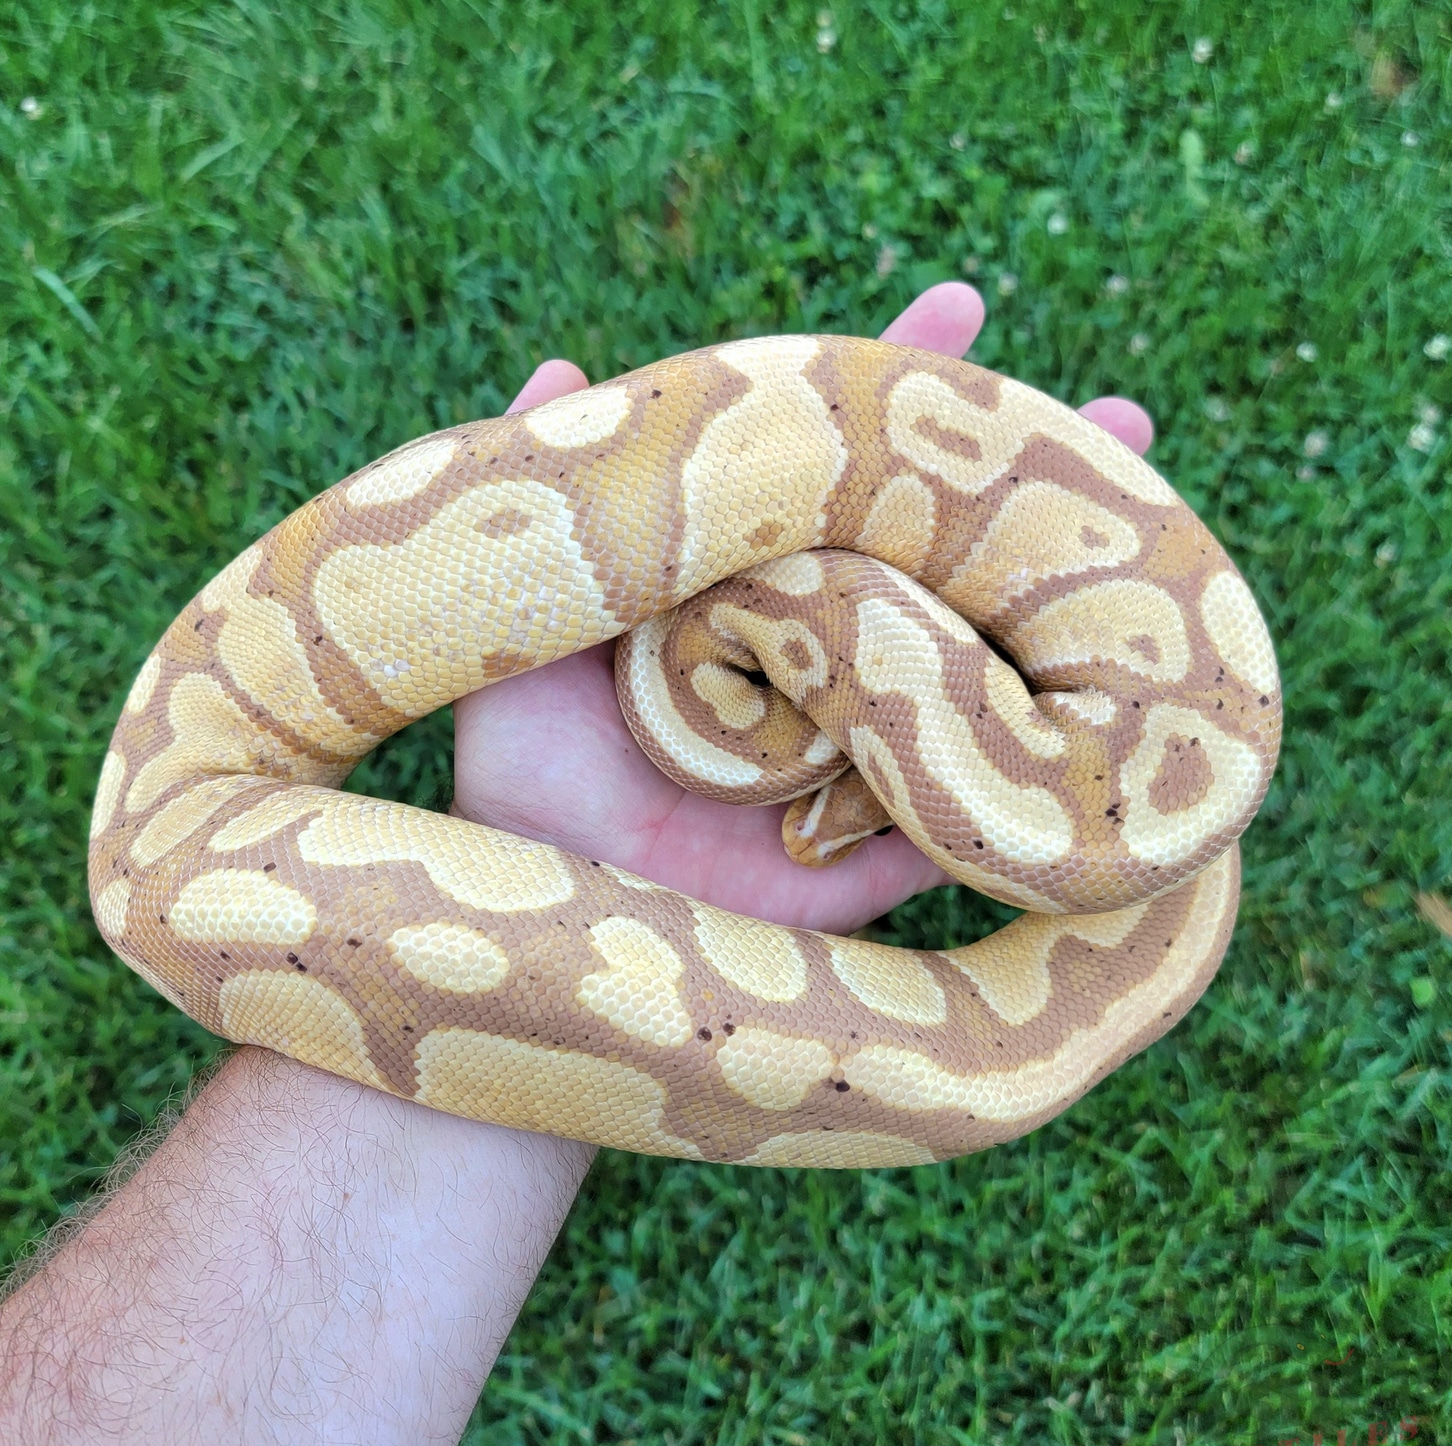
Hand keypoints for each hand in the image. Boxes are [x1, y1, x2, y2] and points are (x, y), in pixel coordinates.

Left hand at [454, 284, 1154, 935]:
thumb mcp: (524, 620)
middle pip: (937, 558)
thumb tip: (561, 370)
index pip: (835, 475)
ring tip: (1156, 544)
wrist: (535, 908)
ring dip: (1062, 612)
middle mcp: (820, 664)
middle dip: (1027, 489)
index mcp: (751, 598)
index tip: (964, 306)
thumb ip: (566, 513)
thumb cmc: (520, 765)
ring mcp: (858, 754)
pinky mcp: (875, 853)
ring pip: (978, 671)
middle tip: (1119, 417)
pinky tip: (1121, 711)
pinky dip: (1032, 762)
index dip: (897, 388)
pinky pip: (959, 804)